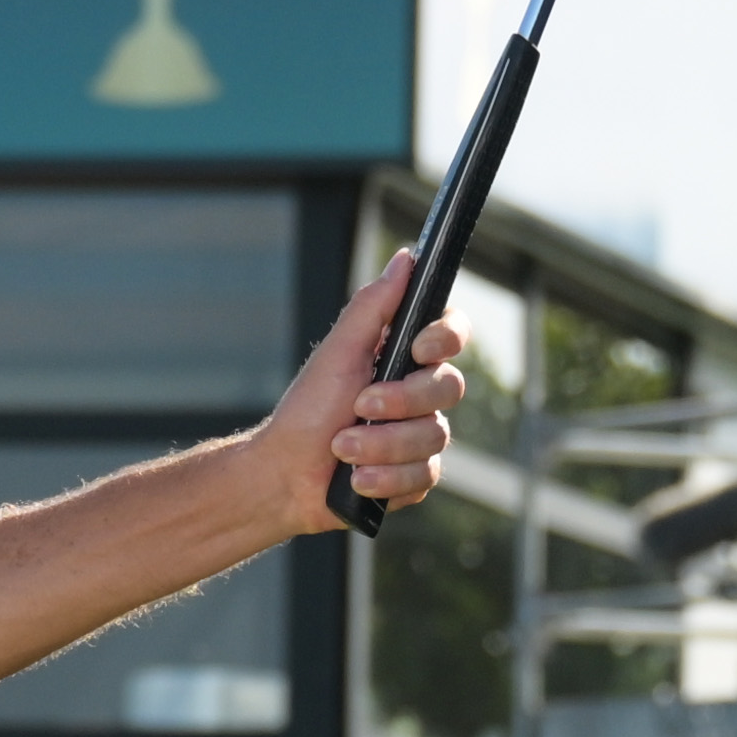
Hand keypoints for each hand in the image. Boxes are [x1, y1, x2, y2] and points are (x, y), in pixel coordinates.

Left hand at [268, 271, 461, 538]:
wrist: (285, 476)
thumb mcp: (338, 353)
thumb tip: (406, 257)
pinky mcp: (416, 475)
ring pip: (434, 437)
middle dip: (401, 400)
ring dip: (381, 444)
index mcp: (404, 356)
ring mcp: (421, 435)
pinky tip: (358, 479)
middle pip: (449, 387)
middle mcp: (420, 393)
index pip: (452, 333)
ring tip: (342, 448)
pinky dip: (386, 478)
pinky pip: (425, 475)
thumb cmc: (307, 411)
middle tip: (359, 406)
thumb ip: (372, 307)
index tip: (416, 347)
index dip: (446, 337)